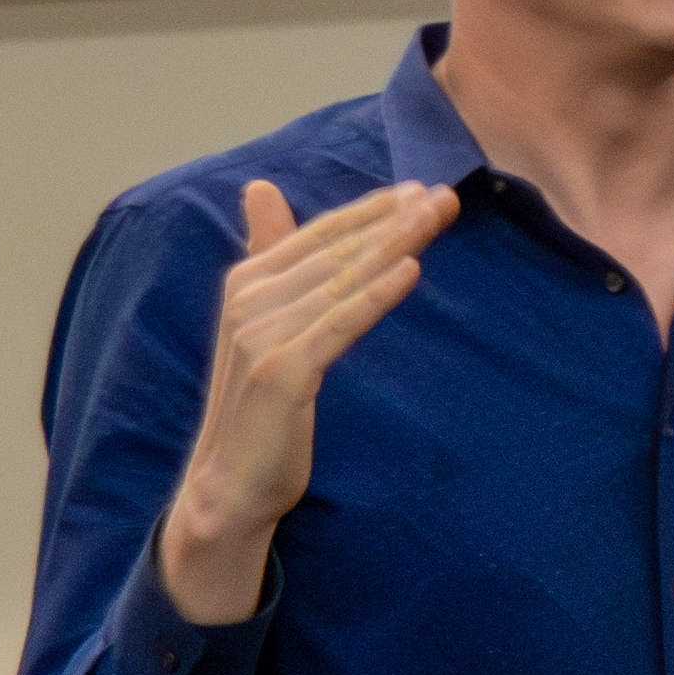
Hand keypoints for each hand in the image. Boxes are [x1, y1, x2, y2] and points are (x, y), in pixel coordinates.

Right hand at [159, 177, 457, 623]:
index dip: (370, 210)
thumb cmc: (258, 407)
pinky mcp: (281, 372)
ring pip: (344, 279)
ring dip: (395, 244)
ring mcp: (262, 335)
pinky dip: (376, 295)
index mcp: (246, 283)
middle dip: (394, 221)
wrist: (228, 485)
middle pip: (338, 251)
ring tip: (437, 217)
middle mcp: (250, 301)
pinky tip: (411, 271)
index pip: (320, 234)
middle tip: (445, 196)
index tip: (419, 190)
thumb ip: (270, 257)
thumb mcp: (263, 325)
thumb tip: (262, 189)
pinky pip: (340, 325)